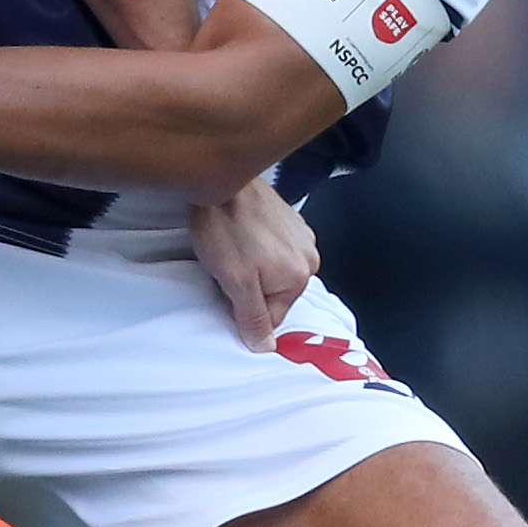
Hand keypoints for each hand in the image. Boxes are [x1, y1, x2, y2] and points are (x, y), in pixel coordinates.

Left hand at [185, 177, 316, 348]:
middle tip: (227, 267)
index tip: (226, 290)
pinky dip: (255, 248)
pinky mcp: (288, 220)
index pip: (271, 317)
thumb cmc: (225, 226)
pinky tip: (238, 236)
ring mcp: (300, 235)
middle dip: (249, 288)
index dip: (243, 309)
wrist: (219, 181)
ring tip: (231, 248)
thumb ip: (252, 317)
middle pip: (274, 294)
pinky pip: (272, 249)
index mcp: (299, 276)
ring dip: (251, 267)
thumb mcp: (234, 282)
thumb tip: (264, 346)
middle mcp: (308, 256)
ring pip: (272, 271)